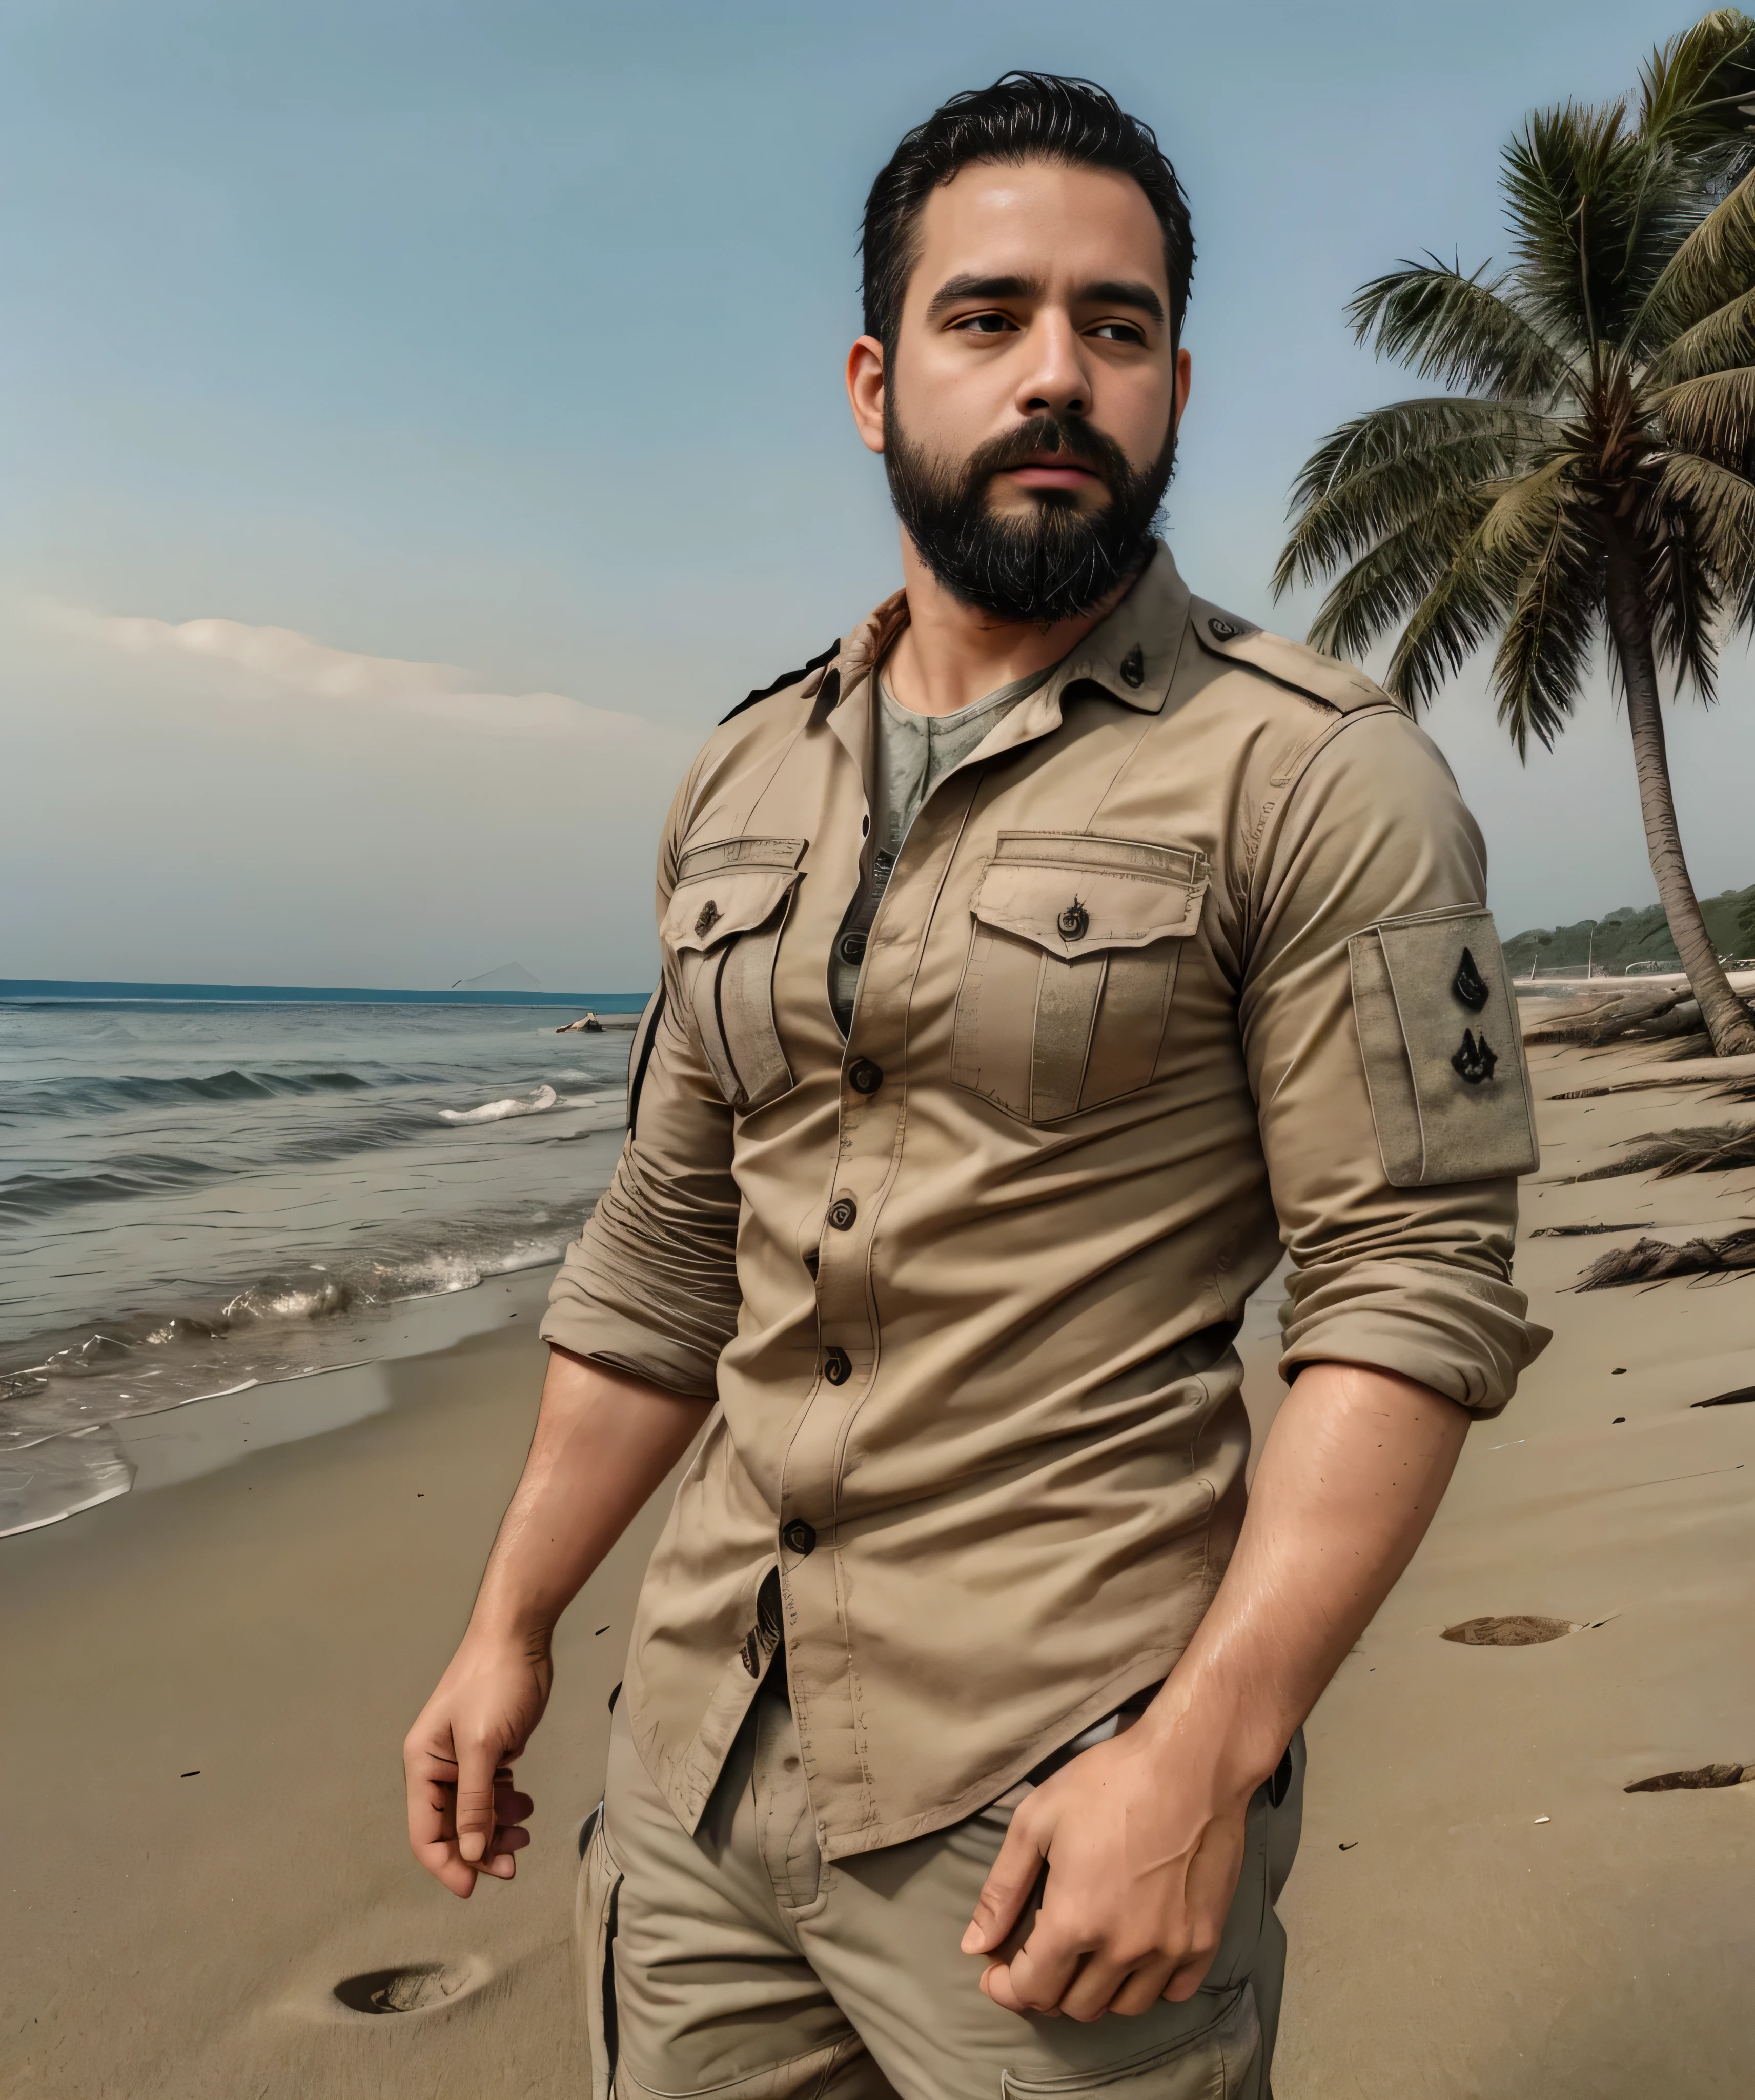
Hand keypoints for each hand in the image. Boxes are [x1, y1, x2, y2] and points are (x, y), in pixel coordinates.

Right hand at [403, 1631, 551, 1897]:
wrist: (518, 1636)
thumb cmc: (494, 1683)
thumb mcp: (483, 1745)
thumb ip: (474, 1803)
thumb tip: (469, 1854)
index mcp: (423, 1765)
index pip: (425, 1833)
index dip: (446, 1865)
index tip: (473, 1888)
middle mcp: (438, 1767)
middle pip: (451, 1829)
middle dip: (479, 1851)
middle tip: (513, 1864)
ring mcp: (464, 1759)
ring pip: (474, 1814)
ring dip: (496, 1831)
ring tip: (526, 1831)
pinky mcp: (489, 1750)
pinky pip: (491, 1794)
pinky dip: (506, 1807)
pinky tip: (524, 1806)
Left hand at [962, 1722, 1252, 2020]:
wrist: (1190, 1762)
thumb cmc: (1109, 1782)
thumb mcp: (1036, 1821)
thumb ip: (1003, 1890)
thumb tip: (974, 1945)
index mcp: (1075, 1920)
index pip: (1032, 1989)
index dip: (1006, 1987)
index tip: (996, 1972)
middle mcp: (1123, 1948)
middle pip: (1075, 2004)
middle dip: (1048, 1986)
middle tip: (1041, 1953)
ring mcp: (1169, 1949)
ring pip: (1123, 2006)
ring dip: (1097, 1989)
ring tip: (1086, 1954)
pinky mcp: (1205, 1940)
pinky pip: (1173, 1992)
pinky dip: (1148, 1983)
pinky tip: (1135, 1951)